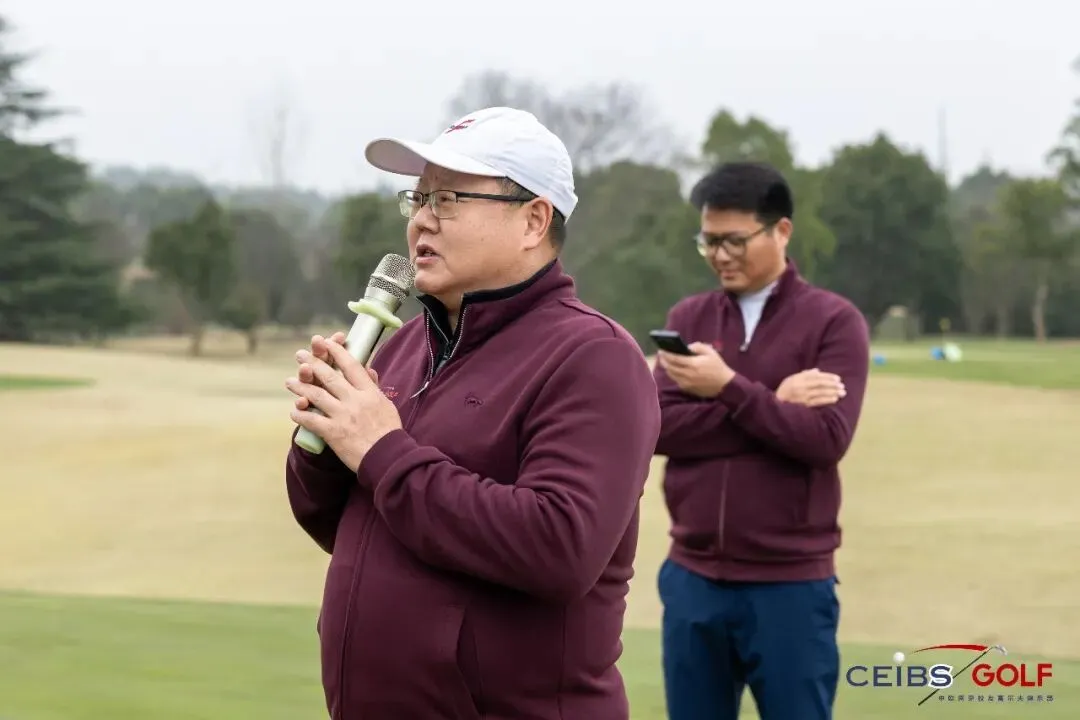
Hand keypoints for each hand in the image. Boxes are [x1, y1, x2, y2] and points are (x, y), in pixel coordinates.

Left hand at [286, 340, 401, 471]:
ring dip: (301, 387)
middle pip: (329, 376)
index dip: (337, 352)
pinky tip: (294, 412)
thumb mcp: (386, 405)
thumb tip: (368, 370)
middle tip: (300, 355)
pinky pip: (311, 420)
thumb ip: (374, 387)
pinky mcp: (333, 433)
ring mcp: (342, 416)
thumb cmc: (389, 432)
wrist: (388, 457)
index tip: (326, 343)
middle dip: (312, 363)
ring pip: (316, 395)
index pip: (351, 366)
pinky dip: (300, 415)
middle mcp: (355, 400)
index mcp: (369, 392)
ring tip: (290, 381)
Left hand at [657, 342, 735, 398]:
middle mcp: (688, 374)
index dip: (666, 354)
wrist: (725, 385)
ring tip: (666, 361)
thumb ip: (697, 346)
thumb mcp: (710, 352)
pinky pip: (677, 380)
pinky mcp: (688, 389)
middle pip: (670, 367)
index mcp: (693, 364)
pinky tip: (674, 369)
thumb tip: (686, 347)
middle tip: (661, 355)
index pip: (674, 358)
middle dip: (663, 360)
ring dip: (667, 368)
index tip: (661, 349)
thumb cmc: (718, 366)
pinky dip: (674, 374)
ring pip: (671, 375)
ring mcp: (687, 383)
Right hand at [775, 369, 845, 406]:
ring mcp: (802, 396)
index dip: (828, 377)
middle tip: (842, 386)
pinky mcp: (803, 405)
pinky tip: (834, 399)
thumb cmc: (785, 390)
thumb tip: (818, 371)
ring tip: (842, 393)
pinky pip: (817, 402)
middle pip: (820, 384)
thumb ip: (805, 374)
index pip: (817, 377)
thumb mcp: (792, 379)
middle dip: (832, 385)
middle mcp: (801, 386)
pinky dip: (826, 400)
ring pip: (820, 393)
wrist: (776, 403)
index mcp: (798, 379)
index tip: (838, 379)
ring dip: (832, 392)